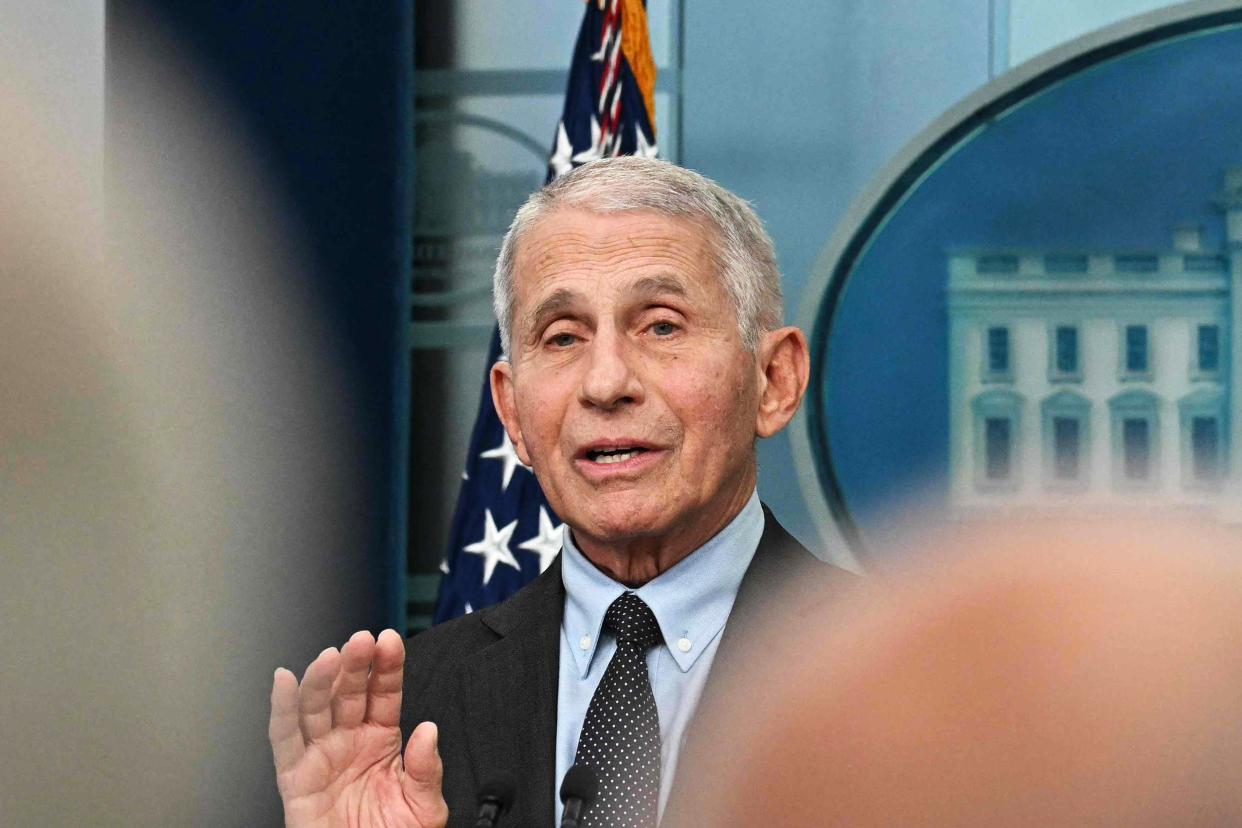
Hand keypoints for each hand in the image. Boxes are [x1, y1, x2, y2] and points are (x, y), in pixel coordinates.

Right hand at [269, 629, 447, 827]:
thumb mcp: (424, 806)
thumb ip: (427, 769)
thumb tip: (429, 731)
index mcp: (381, 741)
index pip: (384, 694)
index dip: (387, 667)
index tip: (389, 640)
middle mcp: (349, 741)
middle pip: (349, 693)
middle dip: (355, 664)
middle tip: (362, 641)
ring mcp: (321, 756)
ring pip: (316, 707)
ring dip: (322, 679)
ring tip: (332, 656)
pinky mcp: (295, 778)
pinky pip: (284, 738)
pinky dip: (281, 708)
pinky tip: (285, 681)